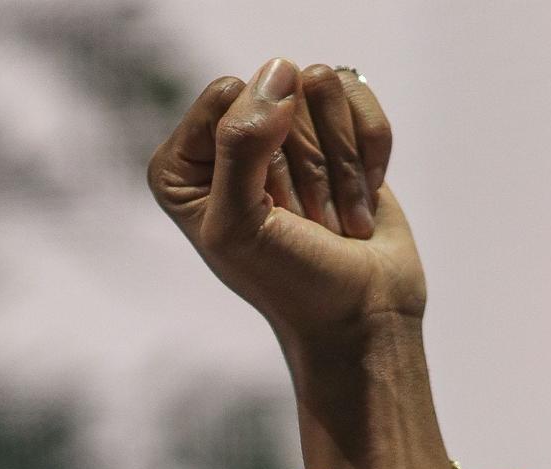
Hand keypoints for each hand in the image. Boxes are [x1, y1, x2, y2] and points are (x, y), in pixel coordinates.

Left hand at [147, 58, 453, 468]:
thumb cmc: (290, 283)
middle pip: (278, 92)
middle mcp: (224, 141)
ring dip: (339, 161)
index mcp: (180, 166)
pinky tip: (359, 198)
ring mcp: (282, 131)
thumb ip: (240, 145)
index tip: (268, 213)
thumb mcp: (242, 225)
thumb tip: (280, 70)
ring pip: (321, 87)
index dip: (260, 153)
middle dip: (306, 165)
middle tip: (304, 225)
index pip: (227, 96)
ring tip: (330, 216)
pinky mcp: (334, 128)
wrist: (360, 316)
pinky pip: (357, 94)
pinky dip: (369, 150)